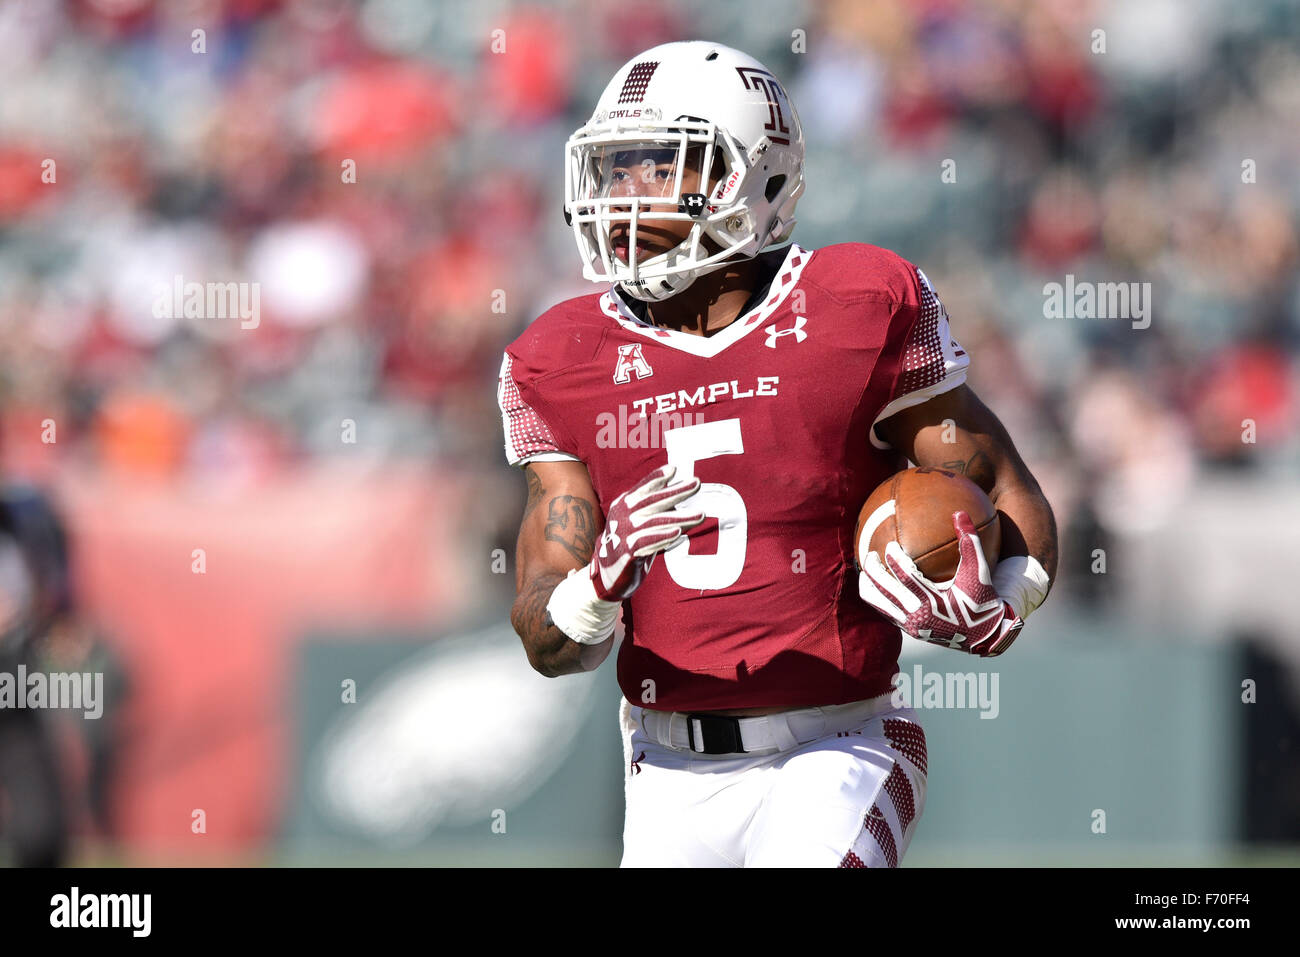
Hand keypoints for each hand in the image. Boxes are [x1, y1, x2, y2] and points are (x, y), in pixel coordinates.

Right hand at [589, 464, 702, 600]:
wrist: (609, 574)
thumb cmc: (630, 543)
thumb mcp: (639, 522)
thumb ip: (655, 509)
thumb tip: (681, 495)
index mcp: (624, 504)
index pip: (643, 488)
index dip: (657, 478)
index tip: (674, 469)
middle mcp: (622, 515)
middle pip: (653, 501)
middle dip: (676, 491)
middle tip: (696, 483)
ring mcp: (623, 533)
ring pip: (655, 522)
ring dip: (680, 517)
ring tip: (701, 514)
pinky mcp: (626, 552)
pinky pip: (646, 542)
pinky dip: (663, 537)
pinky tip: (678, 533)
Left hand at [859, 511, 1022, 656]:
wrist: (986, 634)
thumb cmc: (982, 598)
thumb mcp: (979, 570)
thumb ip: (969, 541)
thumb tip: (960, 512)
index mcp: (933, 602)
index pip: (905, 577)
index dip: (893, 559)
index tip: (889, 544)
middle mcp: (917, 616)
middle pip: (884, 590)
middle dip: (873, 570)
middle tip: (869, 553)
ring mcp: (911, 626)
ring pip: (878, 604)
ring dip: (868, 585)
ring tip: (866, 570)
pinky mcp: (909, 631)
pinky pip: (885, 611)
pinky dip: (877, 597)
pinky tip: (876, 584)